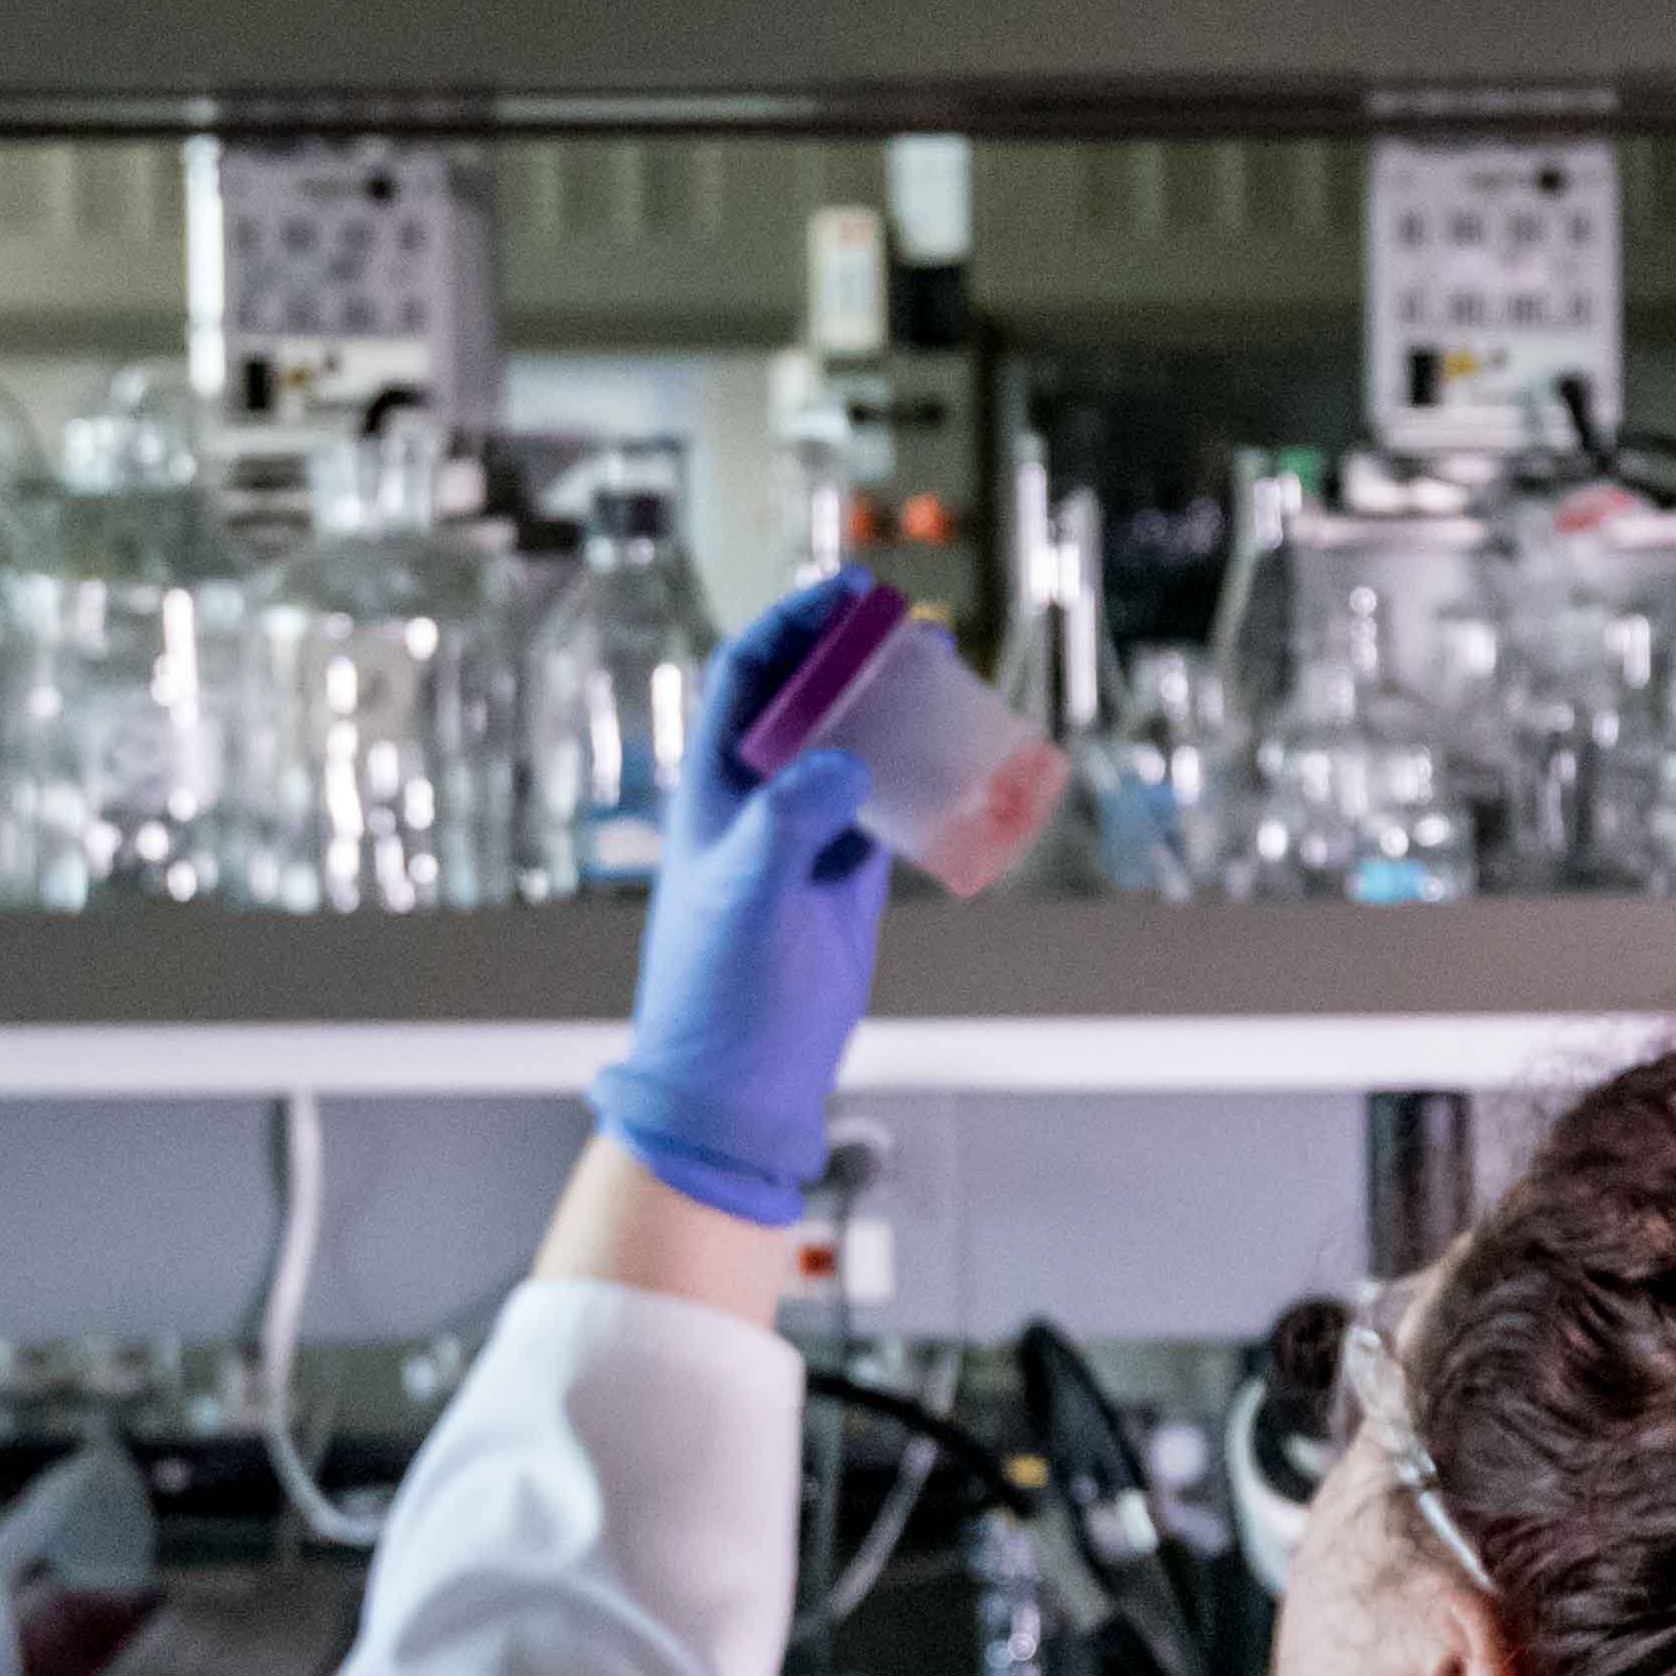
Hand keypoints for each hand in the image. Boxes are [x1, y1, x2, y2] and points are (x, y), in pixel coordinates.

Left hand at [587, 574, 892, 1228]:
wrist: (738, 1081)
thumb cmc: (719, 991)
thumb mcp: (747, 897)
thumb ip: (787, 825)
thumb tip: (843, 761)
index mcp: (714, 786)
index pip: (748, 677)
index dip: (794, 625)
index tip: (850, 593)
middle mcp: (757, 799)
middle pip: (809, 699)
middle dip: (857, 655)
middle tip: (916, 626)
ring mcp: (805, 836)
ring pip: (855, 747)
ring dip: (897, 709)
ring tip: (947, 675)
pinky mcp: (845, 879)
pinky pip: (890, 807)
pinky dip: (924, 777)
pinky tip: (962, 758)